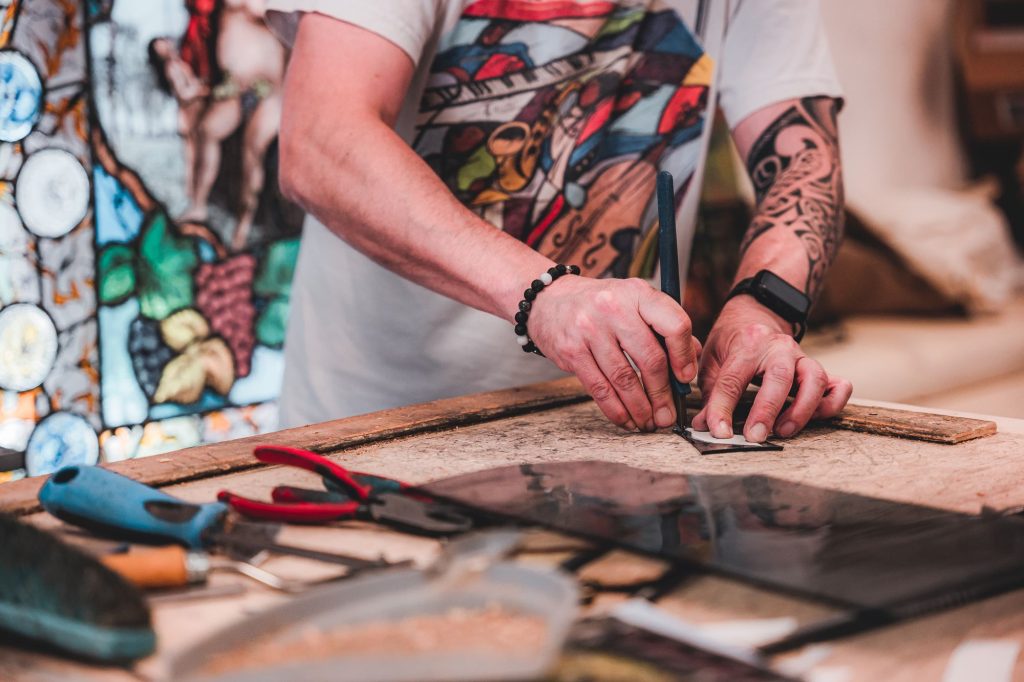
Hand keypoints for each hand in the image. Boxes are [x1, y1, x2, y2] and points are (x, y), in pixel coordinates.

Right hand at [528, 276, 700, 431]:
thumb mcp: (635, 302)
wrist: (550, 300)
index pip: (674, 324)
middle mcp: (614, 308)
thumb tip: (692, 361)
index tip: (686, 379)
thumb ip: (665, 327)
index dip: (684, 356)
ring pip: (624, 379)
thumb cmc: (602, 305)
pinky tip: (626, 419)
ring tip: (649, 423)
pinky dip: (616, 410)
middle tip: (668, 416)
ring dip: (640, 408)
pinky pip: (599, 388)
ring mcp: (590, 329)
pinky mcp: (571, 351)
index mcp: (638, 293)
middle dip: (663, 394)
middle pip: (650, 359)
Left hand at [692, 297, 851, 441]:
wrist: (757, 315)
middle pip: (779, 377)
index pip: (733, 379)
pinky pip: (838, 385)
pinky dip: (833, 403)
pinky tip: (817, 416)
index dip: (723, 408)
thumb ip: (711, 393)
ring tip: (783, 431)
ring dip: (802, 409)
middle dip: (768, 410)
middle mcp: (778, 348)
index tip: (718, 432)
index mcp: (746, 344)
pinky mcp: (818, 369)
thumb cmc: (732, 341)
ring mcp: (802, 357)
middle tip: (756, 437)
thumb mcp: (712, 359)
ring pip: (814, 379)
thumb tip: (703, 426)